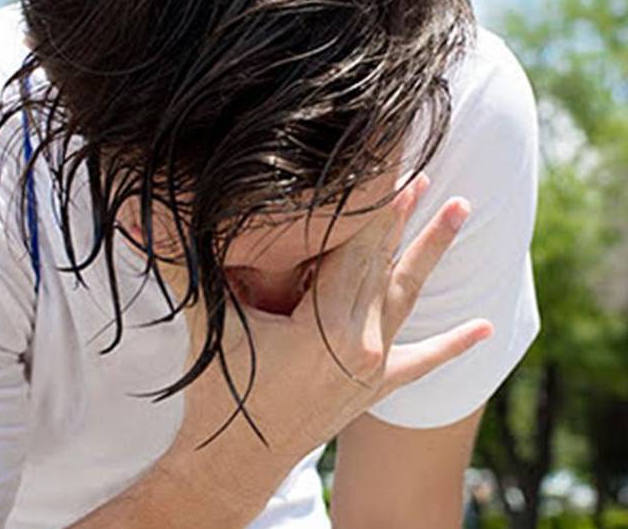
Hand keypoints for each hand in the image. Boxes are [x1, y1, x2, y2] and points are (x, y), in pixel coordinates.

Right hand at [166, 172, 493, 462]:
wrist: (231, 466)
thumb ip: (181, 265)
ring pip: (406, 297)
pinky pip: (420, 362)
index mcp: (324, 328)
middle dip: (402, 213)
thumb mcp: (206, 324)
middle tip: (424, 167)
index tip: (390, 160)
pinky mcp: (373, 388)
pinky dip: (451, 346)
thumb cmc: (217, 395)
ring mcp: (371, 368)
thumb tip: (142, 217)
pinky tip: (485, 329)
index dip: (371, 201)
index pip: (353, 247)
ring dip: (431, 253)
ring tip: (462, 209)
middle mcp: (359, 346)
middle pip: (382, 263)